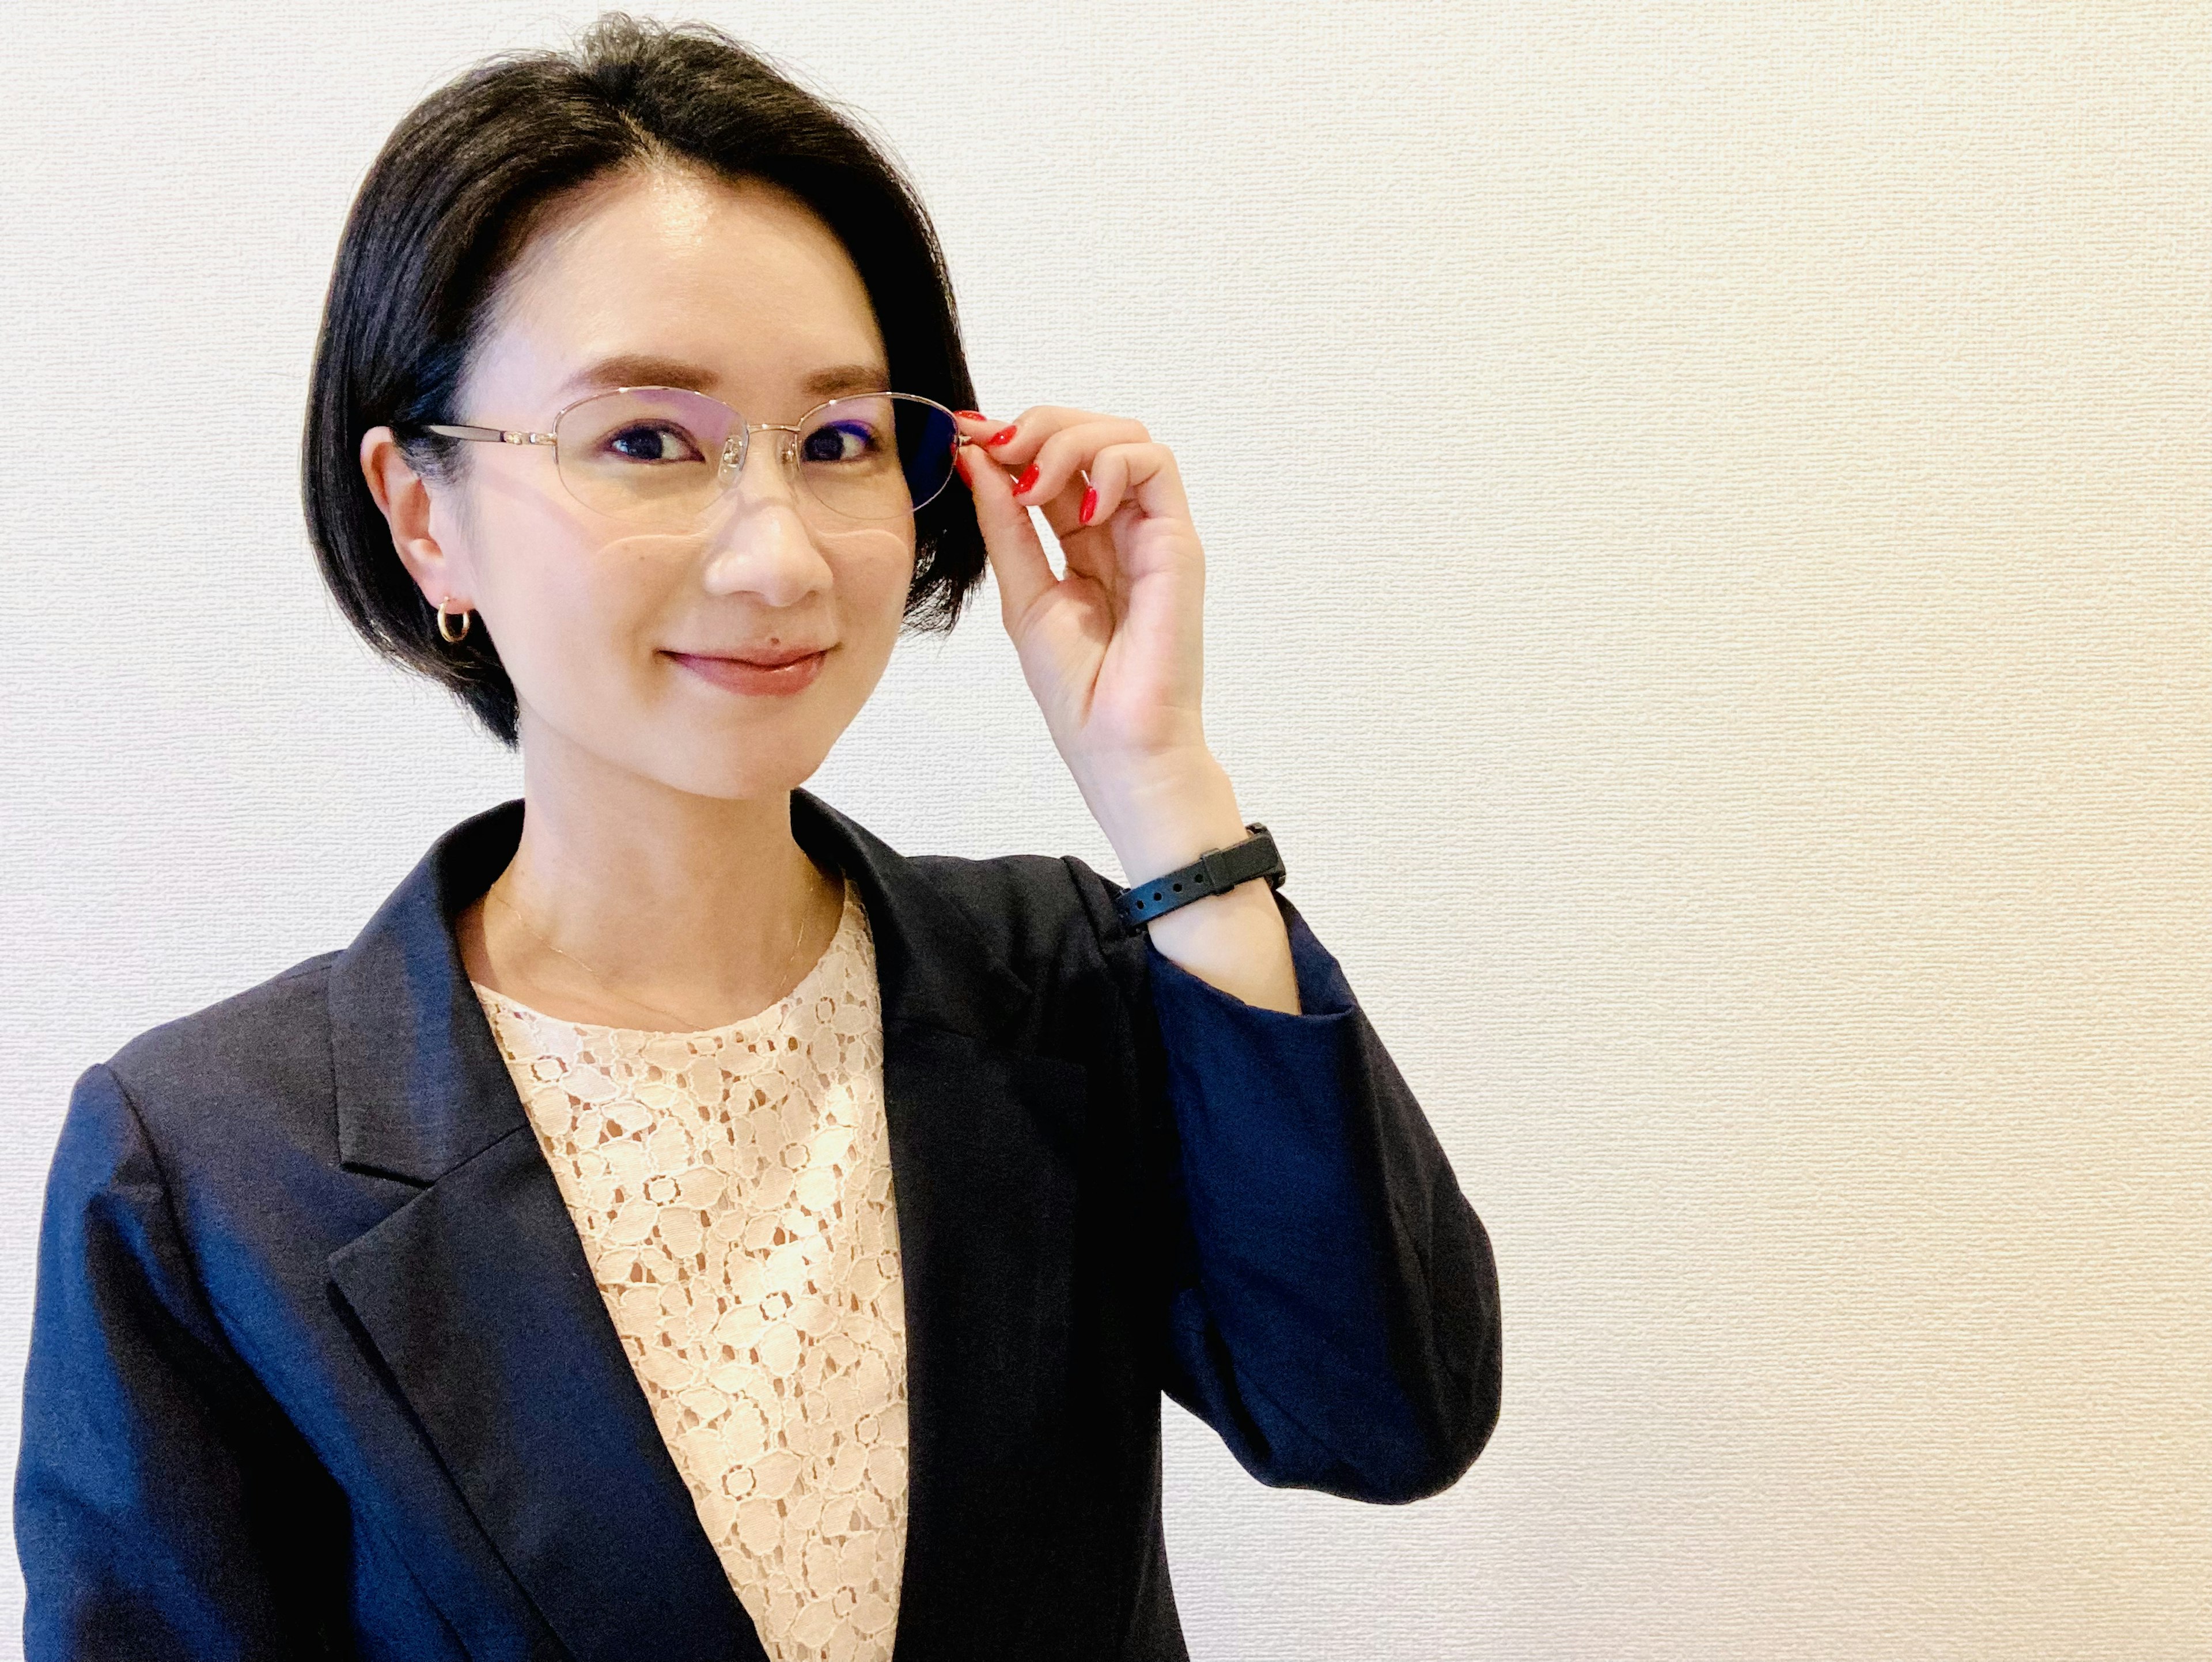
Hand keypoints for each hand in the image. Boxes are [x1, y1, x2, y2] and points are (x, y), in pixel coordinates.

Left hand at [952, 405, 1213, 831]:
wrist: (1119, 745)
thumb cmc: (1080, 691)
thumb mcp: (1022, 593)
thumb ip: (1005, 525)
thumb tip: (976, 459)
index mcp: (1085, 543)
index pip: (1056, 462)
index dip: (1013, 438)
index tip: (966, 435)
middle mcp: (1123, 529)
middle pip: (1093, 434)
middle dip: (1040, 427)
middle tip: (999, 450)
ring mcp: (1153, 533)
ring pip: (1126, 436)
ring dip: (1070, 440)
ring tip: (1035, 486)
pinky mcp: (1178, 542)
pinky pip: (1156, 465)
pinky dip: (1111, 465)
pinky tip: (1081, 510)